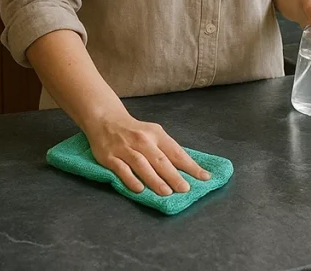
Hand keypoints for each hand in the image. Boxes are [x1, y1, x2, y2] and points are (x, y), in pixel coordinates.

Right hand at [84, 111, 210, 195]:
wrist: (105, 119)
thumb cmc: (134, 131)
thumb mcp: (153, 134)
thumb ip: (166, 150)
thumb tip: (186, 169)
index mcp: (156, 134)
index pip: (176, 152)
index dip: (190, 165)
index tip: (204, 177)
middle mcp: (142, 140)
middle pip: (160, 159)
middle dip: (173, 175)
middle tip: (185, 189)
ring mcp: (125, 148)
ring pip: (142, 165)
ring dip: (155, 179)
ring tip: (167, 192)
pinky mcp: (110, 157)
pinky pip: (121, 169)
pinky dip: (131, 179)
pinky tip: (140, 189)